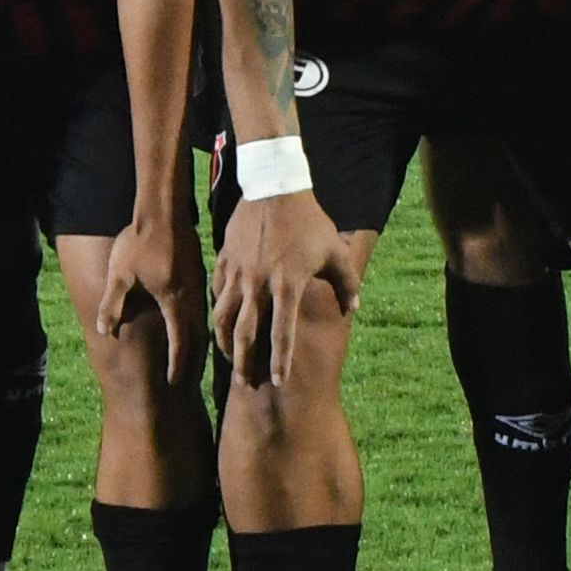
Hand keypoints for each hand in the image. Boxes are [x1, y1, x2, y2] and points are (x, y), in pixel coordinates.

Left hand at [96, 206, 207, 386]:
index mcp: (173, 300)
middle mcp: (190, 295)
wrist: (163, 209)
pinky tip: (195, 321)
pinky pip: (202, 303)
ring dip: (199, 339)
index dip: (177, 364)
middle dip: (193, 358)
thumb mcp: (120, 276)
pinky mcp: (197, 270)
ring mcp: (197, 282)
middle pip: (197, 334)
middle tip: (190, 377)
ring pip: (202, 318)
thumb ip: (112, 304)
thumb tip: (104, 331)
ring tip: (195, 355)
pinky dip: (200, 319)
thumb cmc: (139, 242)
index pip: (180, 341)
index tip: (175, 382)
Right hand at [211, 189, 354, 386]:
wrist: (275, 187)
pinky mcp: (224, 261)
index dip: (280, 360)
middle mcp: (258, 284)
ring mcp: (238, 273)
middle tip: (246, 384)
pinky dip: (218, 310)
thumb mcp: (335, 250)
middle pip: (245, 333)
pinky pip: (216, 293)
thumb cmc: (310, 221)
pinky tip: (221, 321)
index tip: (278, 381)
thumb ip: (347, 282)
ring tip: (229, 358)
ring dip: (224, 342)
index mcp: (288, 284)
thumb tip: (354, 309)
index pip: (282, 333)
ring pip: (222, 317)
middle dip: (244, 363)